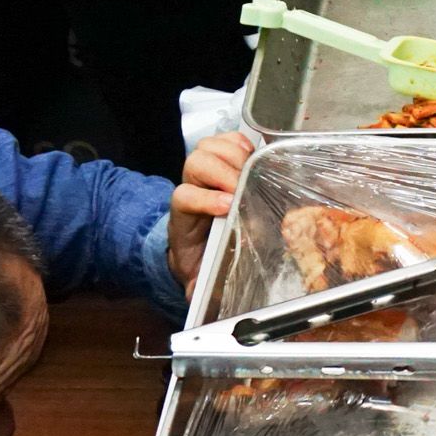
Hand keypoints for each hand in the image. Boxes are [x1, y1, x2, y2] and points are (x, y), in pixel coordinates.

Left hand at [166, 130, 255, 285]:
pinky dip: (238, 142)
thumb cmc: (200, 257)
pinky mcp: (220, 163)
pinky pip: (223, 141)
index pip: (185, 197)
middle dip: (221, 170)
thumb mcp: (196, 275)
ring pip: (208, 148)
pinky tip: (252, 152)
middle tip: (244, 184)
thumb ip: (196, 285)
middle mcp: (191, 188)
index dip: (205, 198)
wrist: (193, 245)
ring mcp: (205, 173)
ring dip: (231, 154)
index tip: (228, 206)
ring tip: (252, 167)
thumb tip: (197, 294)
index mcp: (183, 217)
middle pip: (196, 163)